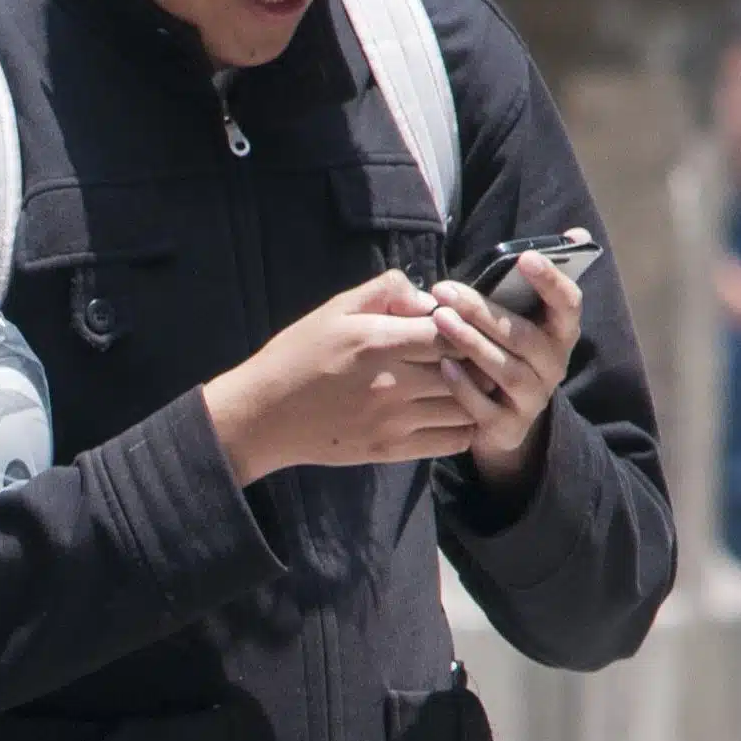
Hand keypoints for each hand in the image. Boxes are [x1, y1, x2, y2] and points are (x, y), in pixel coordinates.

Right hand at [198, 269, 480, 482]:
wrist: (263, 415)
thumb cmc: (297, 355)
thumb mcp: (334, 310)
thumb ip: (384, 290)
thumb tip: (427, 298)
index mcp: (378, 341)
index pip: (450, 332)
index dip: (464, 327)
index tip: (461, 326)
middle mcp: (391, 382)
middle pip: (464, 369)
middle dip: (476, 360)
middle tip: (476, 355)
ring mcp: (393, 420)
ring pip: (464, 407)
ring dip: (474, 394)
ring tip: (471, 383)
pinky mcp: (391, 450)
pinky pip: (450, 441)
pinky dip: (464, 428)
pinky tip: (456, 414)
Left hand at [426, 235, 585, 491]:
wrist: (503, 420)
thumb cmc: (506, 351)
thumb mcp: (522, 316)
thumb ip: (539, 277)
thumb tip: (577, 233)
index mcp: (560, 333)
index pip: (568, 304)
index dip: (550, 280)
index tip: (524, 256)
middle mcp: (553, 366)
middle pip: (525, 336)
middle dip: (484, 311)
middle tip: (445, 289)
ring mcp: (533, 399)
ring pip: (507, 369)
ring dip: (472, 342)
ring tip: (439, 319)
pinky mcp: (508, 427)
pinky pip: (487, 408)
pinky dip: (464, 387)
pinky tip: (442, 365)